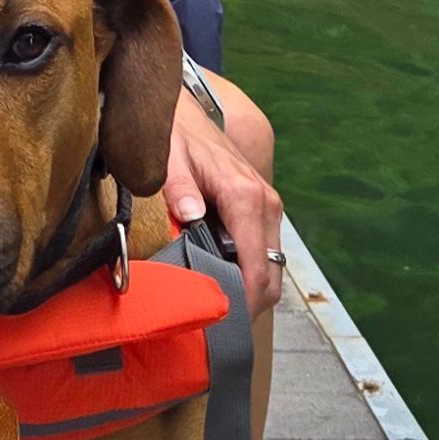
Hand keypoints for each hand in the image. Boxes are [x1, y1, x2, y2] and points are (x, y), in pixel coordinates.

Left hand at [163, 88, 284, 318]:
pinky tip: (217, 282)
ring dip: (248, 292)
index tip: (219, 324)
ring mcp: (268, 209)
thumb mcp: (167, 158)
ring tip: (212, 309)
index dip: (242, 301)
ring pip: (271, 270)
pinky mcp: (262, 212)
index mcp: (245, 197)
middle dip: (247, 305)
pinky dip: (248, 276)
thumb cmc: (173, 137)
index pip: (255, 266)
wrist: (185, 114)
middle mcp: (266, 205)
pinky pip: (263, 256)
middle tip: (211, 325)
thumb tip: (190, 217)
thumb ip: (178, 188)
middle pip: (271, 277)